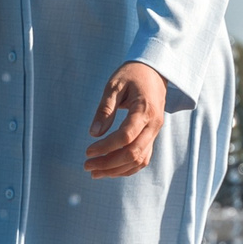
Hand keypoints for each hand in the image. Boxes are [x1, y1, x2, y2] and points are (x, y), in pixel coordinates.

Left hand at [85, 61, 167, 178]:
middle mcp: (153, 124)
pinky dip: (127, 167)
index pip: (126, 136)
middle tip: (87, 165)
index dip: (106, 147)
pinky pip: (143, 157)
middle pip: (133, 153)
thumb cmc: (132, 75)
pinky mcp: (153, 135)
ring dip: (117, 169)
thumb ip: (105, 110)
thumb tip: (93, 134)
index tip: (88, 151)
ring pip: (139, 160)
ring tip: (95, 172)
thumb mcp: (114, 86)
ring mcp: (155, 132)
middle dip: (109, 163)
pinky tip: (110, 169)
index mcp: (144, 110)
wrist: (154, 71)